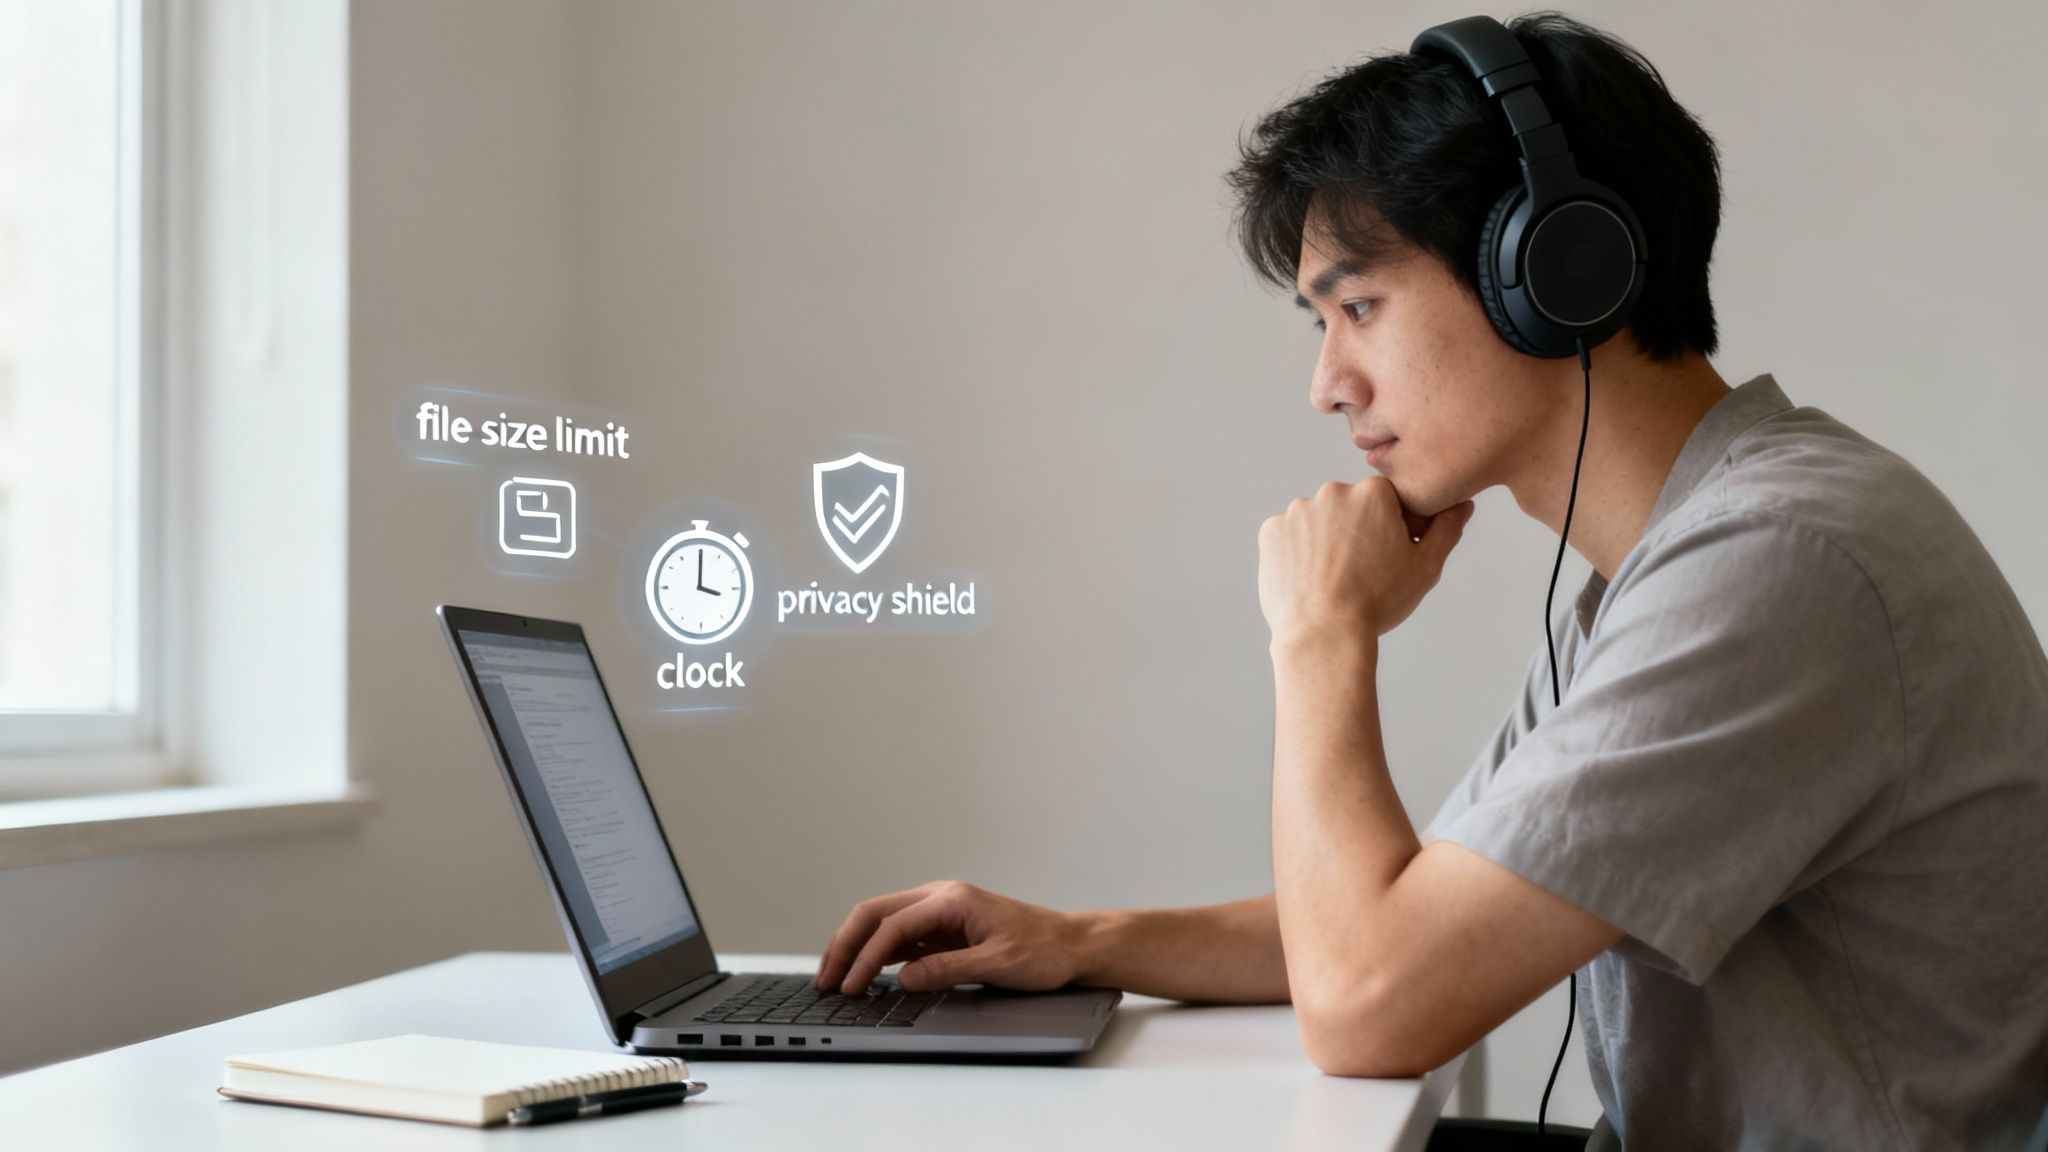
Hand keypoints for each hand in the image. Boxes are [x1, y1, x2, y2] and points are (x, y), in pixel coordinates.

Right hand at [814, 880, 1085, 994]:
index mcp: (951, 900)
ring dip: (856, 947)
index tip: (851, 986)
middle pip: (875, 913)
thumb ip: (948, 968)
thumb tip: (905, 978)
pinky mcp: (943, 928)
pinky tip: (866, 973)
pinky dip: (877, 952)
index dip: (866, 958)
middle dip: (845, 945)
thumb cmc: (1043, 950)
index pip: (893, 926)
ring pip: (882, 921)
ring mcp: (940, 911)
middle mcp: (941, 898)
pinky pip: (899, 935)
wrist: (1071, 945)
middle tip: (825, 979)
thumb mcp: (997, 964)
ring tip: (836, 978)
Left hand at [1257, 478, 1473, 646]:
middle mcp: (1332, 492)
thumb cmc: (1378, 602)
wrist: (1324, 635)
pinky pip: (1288, 538)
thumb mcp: (1425, 567)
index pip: (1387, 501)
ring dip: (1325, 542)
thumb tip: (1463, 504)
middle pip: (1349, 509)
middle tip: (1360, 573)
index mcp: (1373, 493)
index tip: (1388, 558)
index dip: (1392, 530)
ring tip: (1333, 580)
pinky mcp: (1271, 532)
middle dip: (1355, 532)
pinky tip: (1308, 580)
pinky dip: (1296, 554)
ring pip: (1318, 523)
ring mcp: (1297, 511)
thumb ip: (1445, 529)